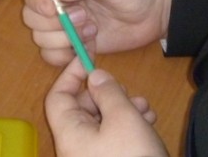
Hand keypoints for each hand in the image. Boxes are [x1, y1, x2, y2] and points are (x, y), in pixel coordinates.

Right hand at [22, 0, 171, 66]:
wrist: (159, 9)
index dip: (36, 1)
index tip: (52, 9)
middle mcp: (59, 2)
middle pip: (32, 18)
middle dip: (53, 23)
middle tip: (85, 18)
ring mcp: (66, 26)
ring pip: (40, 39)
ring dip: (63, 40)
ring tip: (93, 30)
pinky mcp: (76, 45)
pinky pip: (53, 57)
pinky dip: (66, 57)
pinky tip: (90, 46)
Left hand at [46, 59, 166, 156]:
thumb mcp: (123, 118)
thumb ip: (108, 92)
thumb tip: (95, 76)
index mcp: (70, 134)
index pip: (58, 97)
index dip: (71, 75)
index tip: (90, 59)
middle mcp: (76, 147)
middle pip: (81, 108)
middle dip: (106, 93)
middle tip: (127, 90)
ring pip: (101, 122)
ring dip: (122, 108)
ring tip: (144, 107)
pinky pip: (112, 138)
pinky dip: (128, 126)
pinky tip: (148, 122)